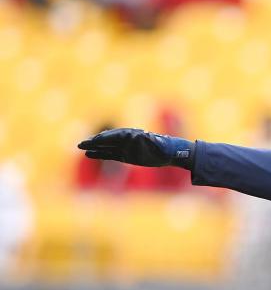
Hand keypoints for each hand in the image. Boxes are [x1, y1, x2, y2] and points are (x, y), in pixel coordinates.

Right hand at [78, 128, 194, 167]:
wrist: (169, 153)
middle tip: (81, 144)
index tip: (92, 142)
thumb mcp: (158, 145)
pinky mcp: (126, 155)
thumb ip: (147, 140)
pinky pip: (110, 154)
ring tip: (81, 148)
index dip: (103, 139)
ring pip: (106, 147)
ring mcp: (125, 147)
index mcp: (132, 136)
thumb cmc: (164, 149)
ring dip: (94, 147)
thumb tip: (137, 135)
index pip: (113, 136)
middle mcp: (126, 140)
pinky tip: (89, 154)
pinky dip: (100, 154)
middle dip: (94, 142)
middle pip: (107, 140)